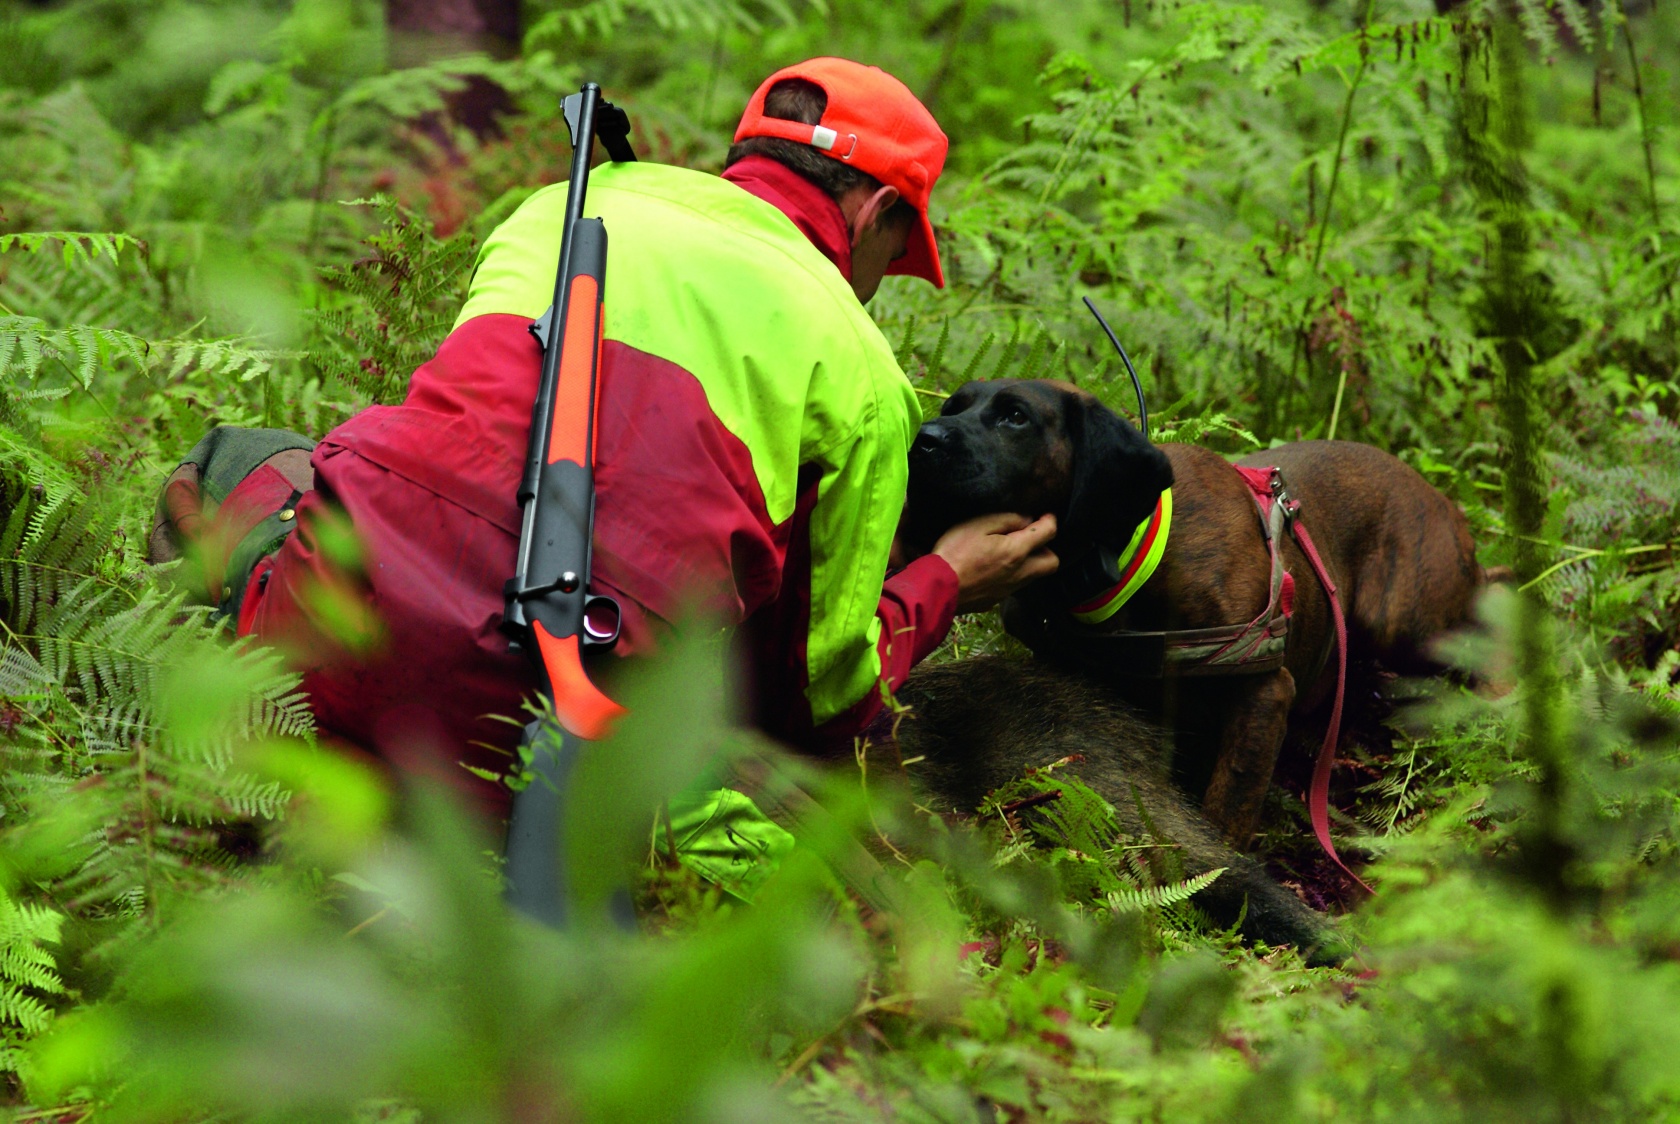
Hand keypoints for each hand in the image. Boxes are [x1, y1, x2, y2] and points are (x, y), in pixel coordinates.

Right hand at [933, 513, 1058, 613]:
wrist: (936, 589)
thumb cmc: (954, 553)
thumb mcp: (977, 525)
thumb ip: (1006, 520)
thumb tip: (1026, 520)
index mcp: (1016, 551)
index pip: (1048, 533)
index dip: (1049, 520)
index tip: (1045, 515)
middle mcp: (1019, 574)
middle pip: (1051, 563)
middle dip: (1046, 548)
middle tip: (1030, 538)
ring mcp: (1008, 590)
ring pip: (1033, 576)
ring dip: (1029, 563)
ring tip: (1010, 551)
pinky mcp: (995, 601)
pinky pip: (1012, 586)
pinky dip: (1010, 575)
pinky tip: (992, 569)